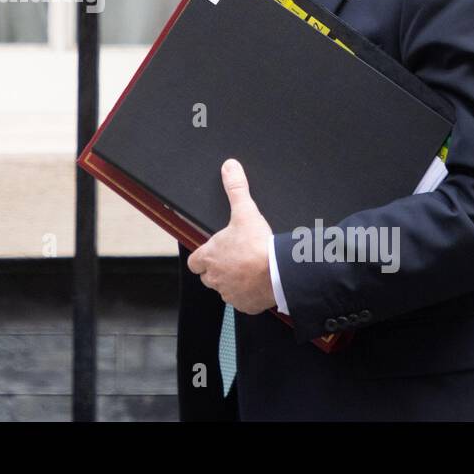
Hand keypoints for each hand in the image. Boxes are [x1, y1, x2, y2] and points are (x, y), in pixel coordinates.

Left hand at [187, 159, 276, 313]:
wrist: (279, 272)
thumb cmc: (257, 245)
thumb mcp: (244, 211)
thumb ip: (235, 188)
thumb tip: (229, 167)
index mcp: (209, 257)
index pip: (194, 262)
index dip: (202, 257)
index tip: (214, 252)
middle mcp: (214, 278)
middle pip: (209, 277)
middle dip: (219, 269)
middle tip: (236, 259)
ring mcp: (229, 294)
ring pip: (226, 289)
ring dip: (234, 282)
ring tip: (250, 270)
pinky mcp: (245, 306)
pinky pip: (243, 302)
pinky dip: (249, 295)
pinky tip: (259, 284)